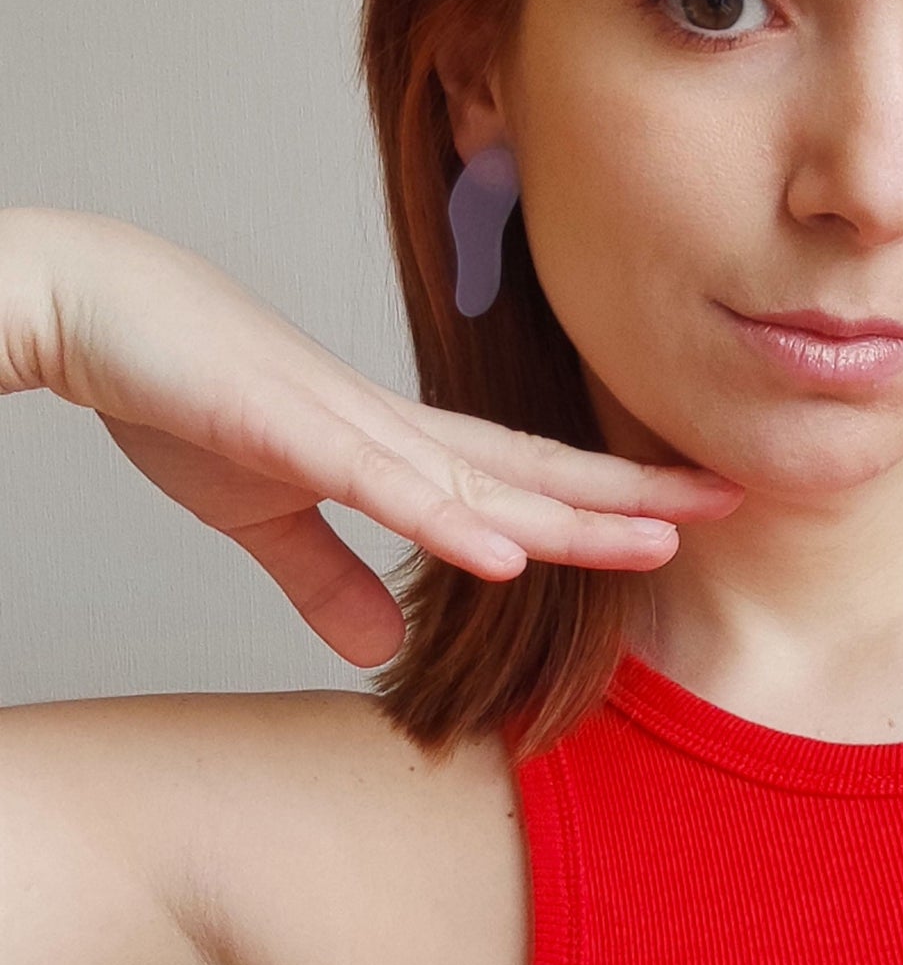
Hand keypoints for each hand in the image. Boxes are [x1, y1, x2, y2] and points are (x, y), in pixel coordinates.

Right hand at [31, 210, 743, 666]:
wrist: (106, 316)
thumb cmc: (188, 400)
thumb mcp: (269, 515)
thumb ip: (330, 576)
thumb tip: (377, 648)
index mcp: (399, 450)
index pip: (526, 479)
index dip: (608, 498)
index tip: (687, 512)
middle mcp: (398, 434)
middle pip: (535, 473)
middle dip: (633, 494)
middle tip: (734, 501)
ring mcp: (351, 428)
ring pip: (480, 481)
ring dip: (571, 513)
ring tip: (661, 537)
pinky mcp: (291, 433)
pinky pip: (382, 485)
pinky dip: (447, 520)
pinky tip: (510, 551)